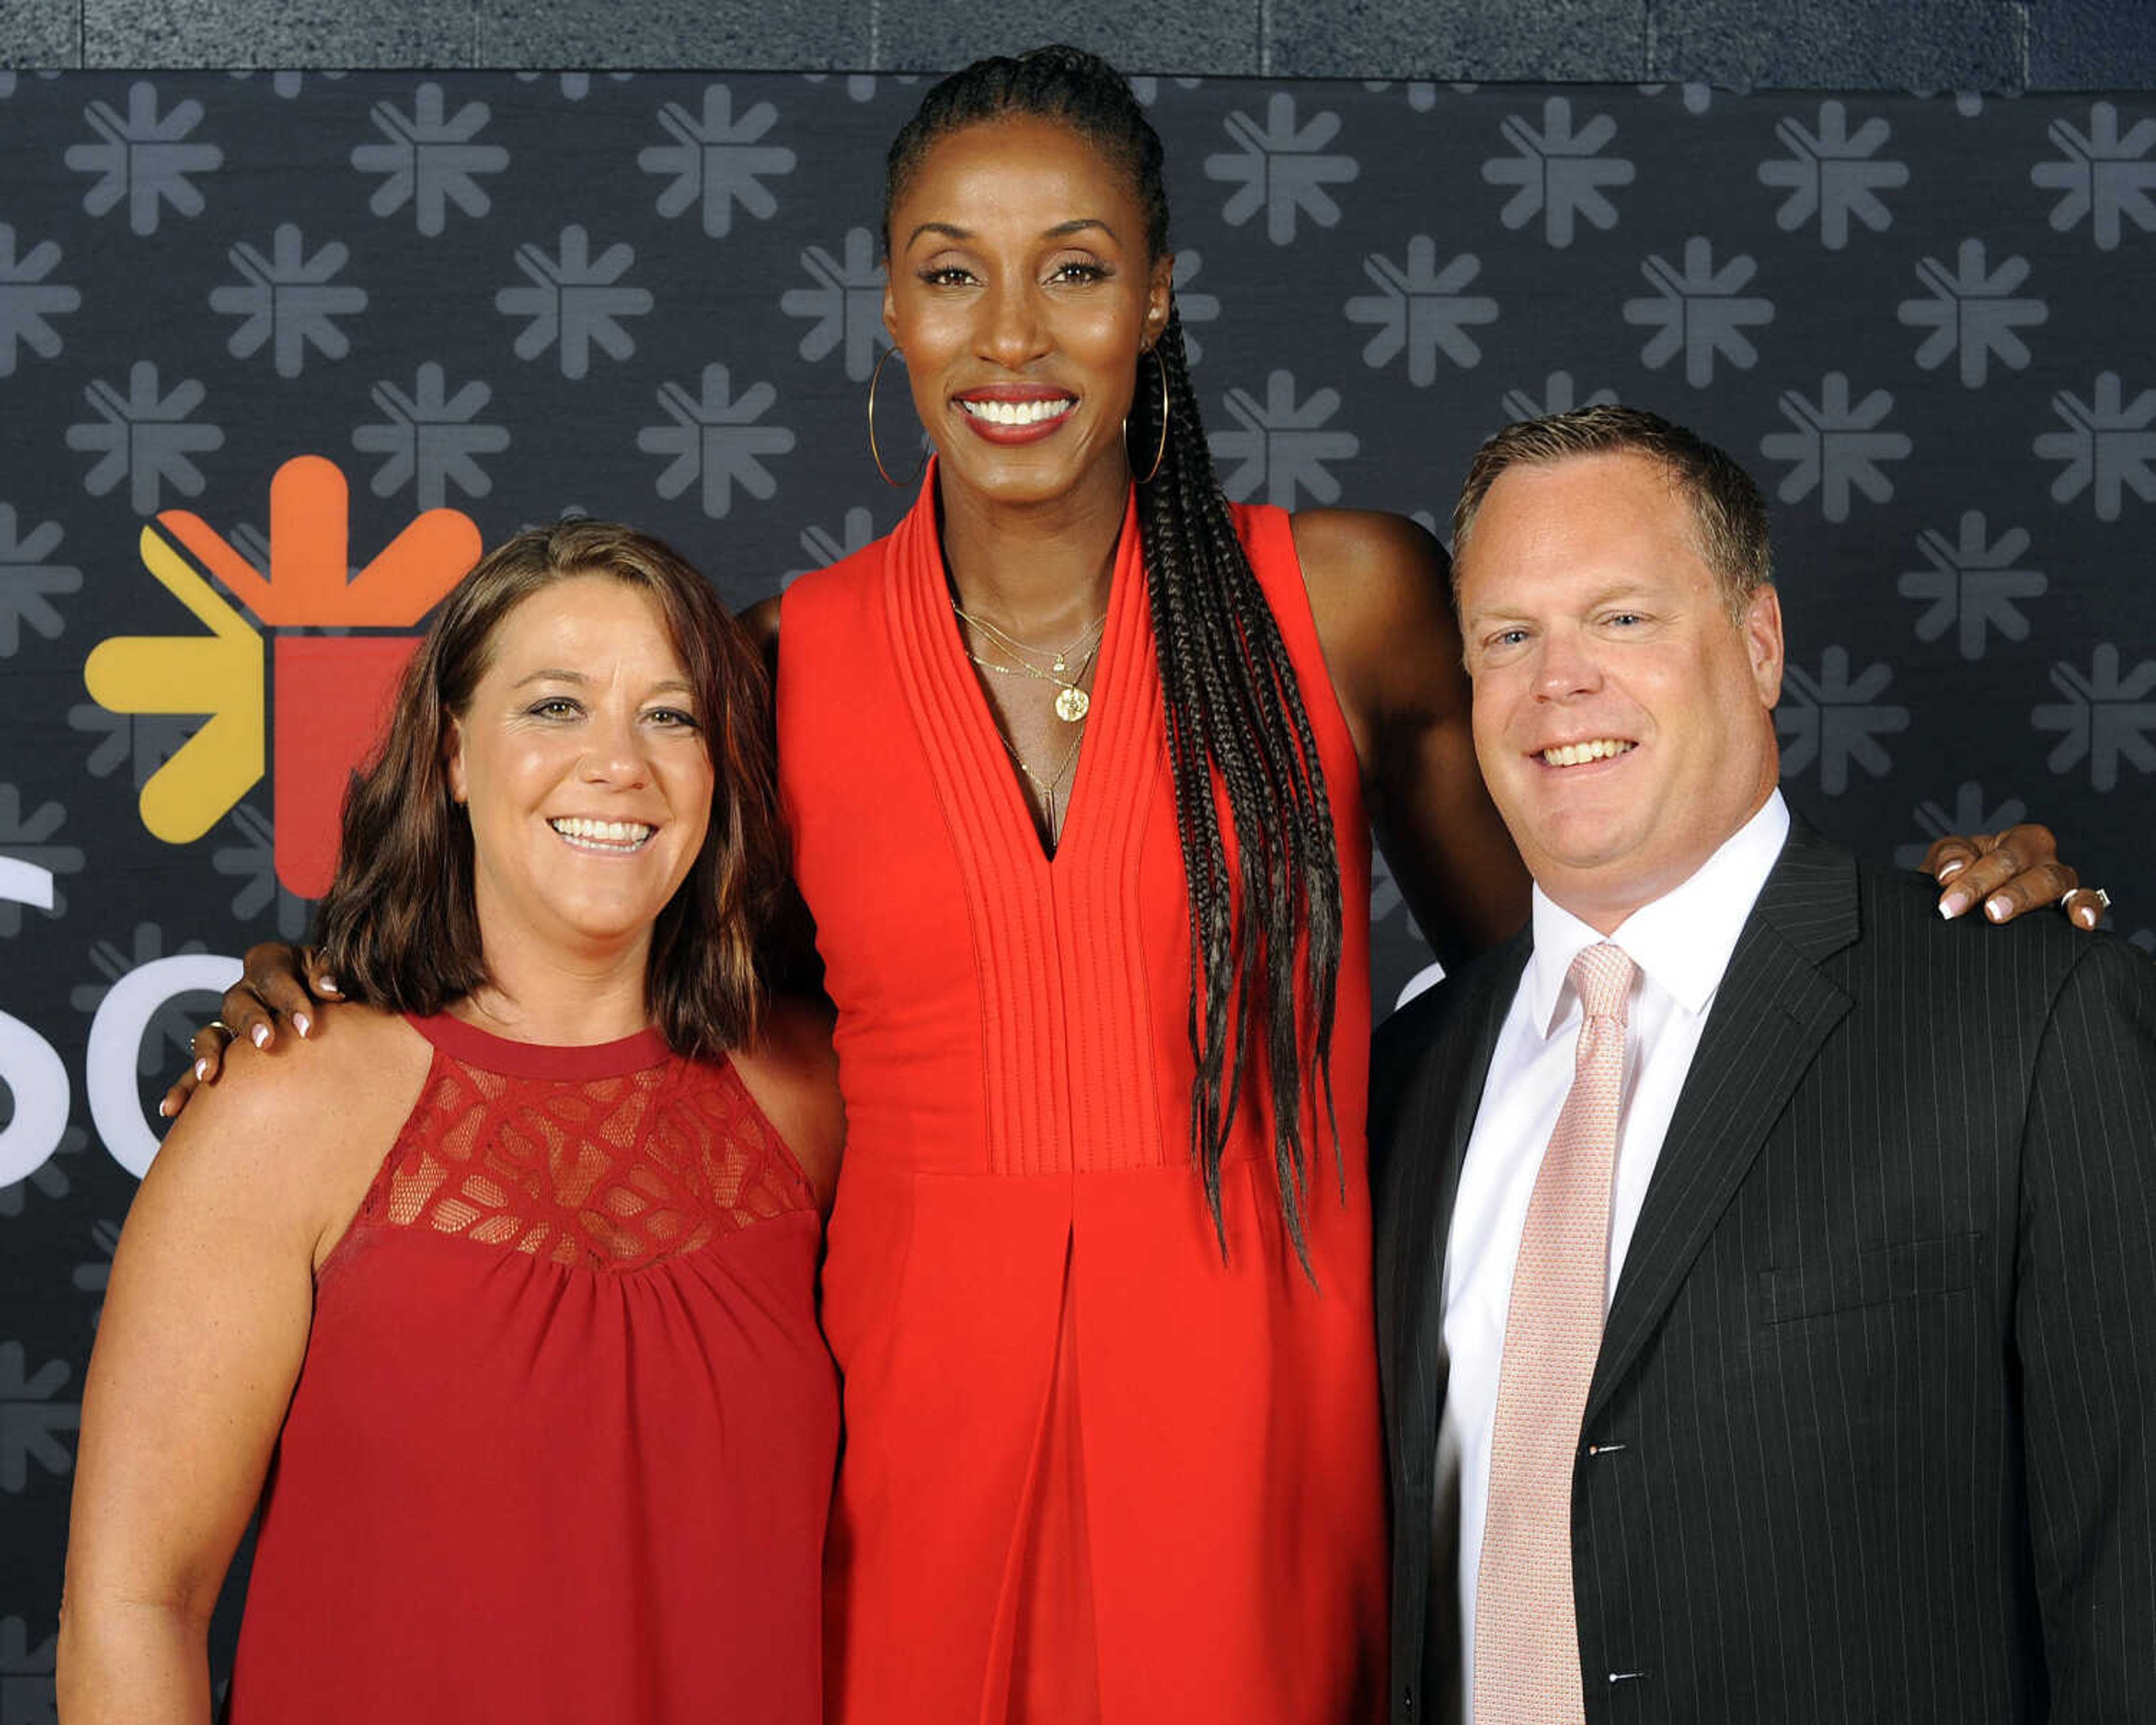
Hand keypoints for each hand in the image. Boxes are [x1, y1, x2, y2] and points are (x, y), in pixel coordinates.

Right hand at [157, 943, 337, 1119]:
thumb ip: (330, 975)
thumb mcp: (336, 971)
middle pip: (238, 1002)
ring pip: (210, 1034)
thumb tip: (331, 989)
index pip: (274, 975)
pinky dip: (185, 1088)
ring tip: (207, 1074)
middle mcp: (246, 990)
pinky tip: (173, 1109)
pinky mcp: (225, 1051)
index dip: (289, 999)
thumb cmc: (336, 986)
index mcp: (272, 962)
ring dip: (207, 1053)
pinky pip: (201, 1069)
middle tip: (266, 1043)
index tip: (308, 1028)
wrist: (335, 1007)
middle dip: (251, 1022)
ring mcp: (231, 1022)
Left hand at [1923, 824, 2108, 929]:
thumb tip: (1953, 871)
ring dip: (2034, 900)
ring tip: (2012, 915)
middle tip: (1990, 912)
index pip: (2005, 856)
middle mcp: (2045, 860)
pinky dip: (2090, 908)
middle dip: (2011, 894)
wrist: (1964, 908)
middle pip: (2036, 872)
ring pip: (2058, 885)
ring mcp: (2062, 885)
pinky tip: (2083, 922)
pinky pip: (2091, 903)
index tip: (1949, 906)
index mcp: (2018, 842)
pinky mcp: (2070, 909)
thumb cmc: (1957, 879)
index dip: (1977, 881)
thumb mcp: (1945, 862)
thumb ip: (1948, 857)